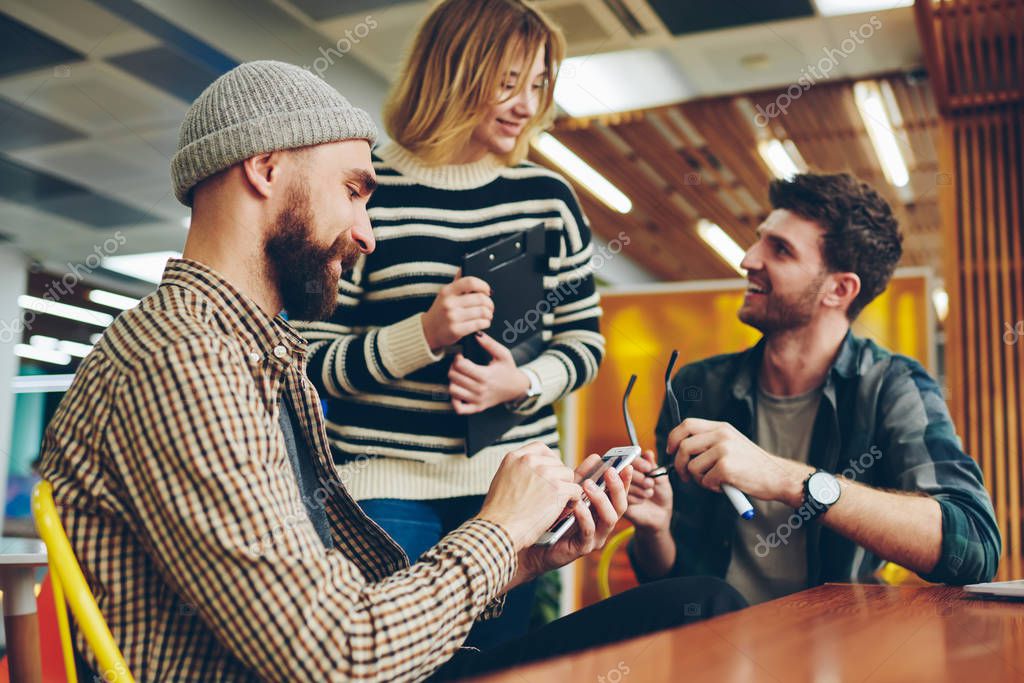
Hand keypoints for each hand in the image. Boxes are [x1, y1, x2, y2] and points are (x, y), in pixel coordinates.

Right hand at [422, 271, 492, 351]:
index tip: (487, 291)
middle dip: (490, 303)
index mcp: (447, 291)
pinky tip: (483, 323)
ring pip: (482, 312)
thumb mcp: (445, 294)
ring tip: (487, 315)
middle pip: (480, 298)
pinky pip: (479, 324)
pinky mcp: (456, 330)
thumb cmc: (440, 311)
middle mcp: (449, 303)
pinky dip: (485, 323)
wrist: (428, 330)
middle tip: (490, 307)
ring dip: (489, 314)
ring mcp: (452, 317)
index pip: (470, 282)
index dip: (483, 285)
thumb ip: (457, 282)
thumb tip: (464, 266)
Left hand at [448, 333, 529, 414]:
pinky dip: (455, 401)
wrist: (516, 388)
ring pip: (453, 391)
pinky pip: (459, 408)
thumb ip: (490, 344)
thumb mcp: (503, 354)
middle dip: (453, 368)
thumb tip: (477, 334)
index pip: (460, 366)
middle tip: (458, 365)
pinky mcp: (477, 408)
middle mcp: (480, 389)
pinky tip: (459, 391)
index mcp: (485, 375)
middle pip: (454, 377)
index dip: (457, 358)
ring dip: (452, 382)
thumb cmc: (508, 370)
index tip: (460, 356)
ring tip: (459, 376)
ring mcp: (478, 400)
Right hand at [477, 442, 581, 549]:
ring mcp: (545, 474)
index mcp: (515, 458)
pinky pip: (575, 489)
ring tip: (559, 503)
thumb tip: (533, 473)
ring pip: (568, 475)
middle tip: (555, 494)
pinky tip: (564, 509)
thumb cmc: (498, 514)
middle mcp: (530, 461)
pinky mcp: (557, 489)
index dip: (549, 461)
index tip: (551, 472)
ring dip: (566, 489)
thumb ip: (518, 471)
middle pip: (557, 462)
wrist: (499, 530)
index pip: (540, 448)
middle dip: (558, 478)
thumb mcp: (502, 481)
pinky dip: (573, 500)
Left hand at [517, 453, 631, 579]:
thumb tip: (596, 457)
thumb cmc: (553, 516)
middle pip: (620, 506)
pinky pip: (589, 531)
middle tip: (609, 472)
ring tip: (589, 485)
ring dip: (601, 499)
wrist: (533, 543)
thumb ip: (583, 476)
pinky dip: (584, 516)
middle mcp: (603, 524)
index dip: (625, 480)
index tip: (626, 465)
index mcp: (602, 510)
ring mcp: (595, 537)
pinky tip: (577, 504)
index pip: (620, 494)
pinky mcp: (582, 547)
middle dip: (617, 488)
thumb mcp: (569, 492)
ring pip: (610, 519)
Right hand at [624, 450, 672, 532]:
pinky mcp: (617, 502)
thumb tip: (648, 453)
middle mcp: (623, 476)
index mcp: (634, 467)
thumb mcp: (661, 478)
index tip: (648, 468)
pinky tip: (642, 501)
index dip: (638, 463)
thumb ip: (653, 466)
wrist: (661, 514)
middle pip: (623, 470)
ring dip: (640, 489)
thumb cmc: (661, 494)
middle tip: (650, 483)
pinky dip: (636, 498)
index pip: (629, 458)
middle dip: (640, 477)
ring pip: (624, 484)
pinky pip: (623, 497)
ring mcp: (619, 489)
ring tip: (649, 493)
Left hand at [666, 418, 808, 504]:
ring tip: (715, 482)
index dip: (673, 438)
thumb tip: (681, 451)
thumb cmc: (753, 466)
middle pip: (684, 446)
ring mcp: (724, 450)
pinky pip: (705, 480)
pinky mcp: (726, 467)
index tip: (670, 451)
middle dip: (678, 464)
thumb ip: (710, 442)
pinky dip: (712, 488)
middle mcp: (721, 435)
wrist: (778, 477)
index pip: (686, 425)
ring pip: (693, 467)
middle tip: (684, 477)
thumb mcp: (732, 443)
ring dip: (699, 480)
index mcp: (721, 427)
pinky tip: (726, 486)